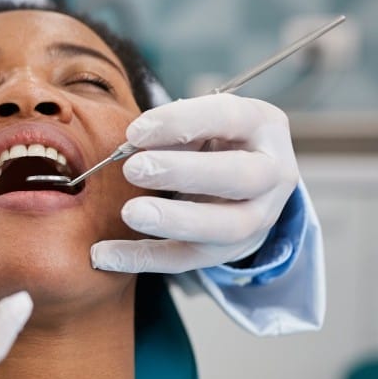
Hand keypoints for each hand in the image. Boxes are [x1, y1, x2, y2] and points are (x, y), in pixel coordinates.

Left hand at [91, 94, 297, 274]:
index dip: (181, 122)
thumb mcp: (204, 122)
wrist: (244, 185)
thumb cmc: (214, 141)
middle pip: (240, 177)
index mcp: (265, 127)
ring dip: (174, 220)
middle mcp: (272, 175)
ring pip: (225, 227)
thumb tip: (133, 142)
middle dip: (184, 173)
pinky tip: (105, 255)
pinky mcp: (226, 252)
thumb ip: (175, 128)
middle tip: (133, 169)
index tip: (134, 131)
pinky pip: (185, 260)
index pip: (231, 118)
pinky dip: (143, 259)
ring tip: (130, 213)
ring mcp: (257, 219)